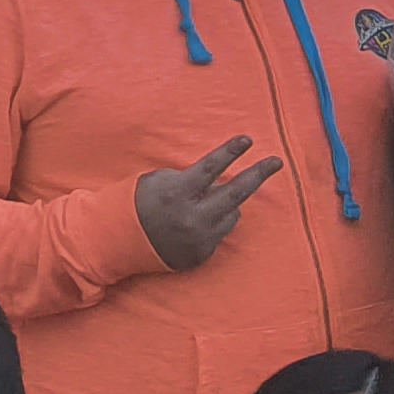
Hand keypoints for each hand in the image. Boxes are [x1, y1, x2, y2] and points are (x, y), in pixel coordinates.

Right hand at [135, 135, 281, 269]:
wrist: (117, 241)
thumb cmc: (138, 202)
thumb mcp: (158, 180)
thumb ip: (190, 178)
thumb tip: (219, 178)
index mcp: (177, 193)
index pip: (211, 168)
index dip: (231, 152)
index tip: (247, 140)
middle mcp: (192, 217)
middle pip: (236, 193)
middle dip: (258, 174)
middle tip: (276, 161)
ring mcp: (199, 239)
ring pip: (232, 214)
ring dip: (226, 204)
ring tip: (204, 203)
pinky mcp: (202, 254)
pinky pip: (221, 232)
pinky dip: (216, 222)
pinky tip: (197, 222)